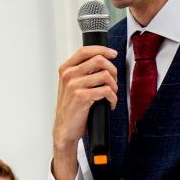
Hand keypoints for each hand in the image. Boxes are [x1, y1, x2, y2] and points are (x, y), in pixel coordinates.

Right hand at [52, 45, 117, 179]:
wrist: (65, 129)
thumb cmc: (71, 109)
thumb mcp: (71, 86)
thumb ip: (82, 72)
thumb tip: (103, 63)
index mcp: (66, 69)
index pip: (85, 51)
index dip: (102, 49)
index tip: (113, 54)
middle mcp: (68, 75)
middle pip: (99, 60)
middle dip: (112, 69)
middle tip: (114, 80)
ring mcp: (74, 85)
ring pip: (105, 75)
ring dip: (114, 86)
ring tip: (111, 94)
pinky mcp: (82, 96)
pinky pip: (106, 91)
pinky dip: (113, 98)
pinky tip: (110, 104)